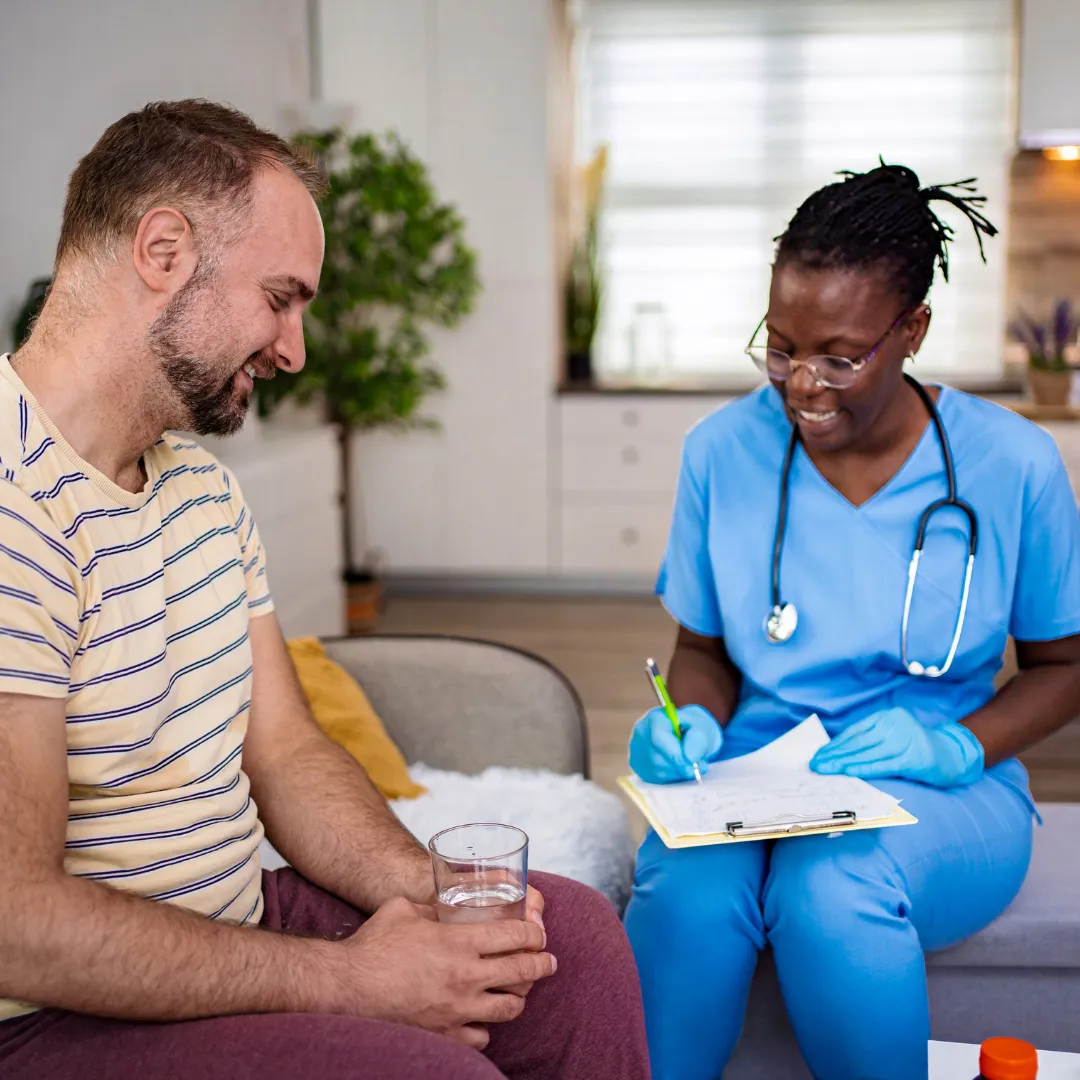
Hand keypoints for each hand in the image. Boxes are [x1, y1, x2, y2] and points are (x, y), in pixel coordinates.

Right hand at [330, 896, 555, 1049]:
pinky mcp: (445, 1035)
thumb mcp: (404, 908)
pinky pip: (482, 1036)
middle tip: (548, 962)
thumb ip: (431, 907)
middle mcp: (465, 977)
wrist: (346, 989)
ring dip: (519, 997)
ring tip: (520, 991)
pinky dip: (487, 1026)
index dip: (535, 933)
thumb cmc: (373, 945)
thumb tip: (443, 904)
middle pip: (523, 973)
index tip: (540, 933)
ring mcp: (457, 1010)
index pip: (515, 936)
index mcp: (459, 942)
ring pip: (509, 1008)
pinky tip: (483, 1017)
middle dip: (542, 965)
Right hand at [629, 704, 722, 783]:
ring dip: (678, 772)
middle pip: (657, 758)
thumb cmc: (692, 728)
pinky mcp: (638, 765)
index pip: (659, 738)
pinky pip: (655, 777)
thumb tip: (691, 757)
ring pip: (657, 770)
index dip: (676, 755)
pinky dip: (671, 776)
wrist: (684, 733)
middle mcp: (641, 733)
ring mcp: (636, 750)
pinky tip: (678, 767)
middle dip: (680, 766)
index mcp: (654, 717)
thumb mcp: (701, 726)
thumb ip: (698, 739)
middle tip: (700, 768)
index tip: (693, 765)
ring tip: (691, 764)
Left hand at [810, 707, 983, 787]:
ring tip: (827, 770)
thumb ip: (871, 740)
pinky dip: (865, 768)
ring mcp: (907, 739)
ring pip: (869, 752)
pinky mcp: (915, 757)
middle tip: (816, 765)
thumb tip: (836, 753)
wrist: (952, 756)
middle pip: (859, 741)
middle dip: (835, 754)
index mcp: (888, 717)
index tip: (819, 754)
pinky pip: (884, 764)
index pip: (855, 731)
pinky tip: (849, 772)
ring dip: (845, 762)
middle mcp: (896, 724)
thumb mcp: (892, 737)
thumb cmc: (915, 748)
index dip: (836, 744)